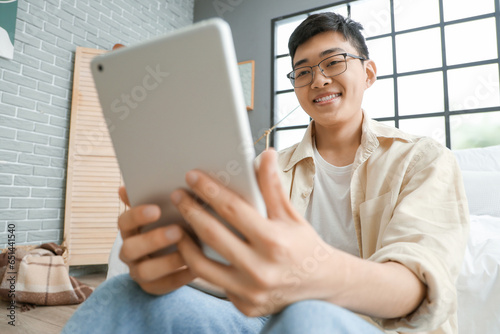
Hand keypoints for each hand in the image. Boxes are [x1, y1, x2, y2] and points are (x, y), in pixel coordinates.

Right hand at [117, 187, 195, 294]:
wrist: (175, 253)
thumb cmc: (172, 222)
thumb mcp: (166, 209)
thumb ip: (155, 196)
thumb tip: (134, 184)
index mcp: (130, 229)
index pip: (124, 221)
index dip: (137, 215)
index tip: (156, 209)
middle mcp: (130, 250)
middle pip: (130, 248)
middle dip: (153, 240)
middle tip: (178, 231)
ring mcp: (139, 271)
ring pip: (144, 271)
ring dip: (166, 261)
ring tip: (188, 252)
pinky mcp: (154, 287)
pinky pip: (164, 285)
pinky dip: (180, 276)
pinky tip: (197, 267)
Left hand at [172, 149, 343, 315]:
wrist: (321, 286)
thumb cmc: (305, 246)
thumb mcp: (292, 216)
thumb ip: (273, 187)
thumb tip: (265, 155)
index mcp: (274, 242)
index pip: (233, 209)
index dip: (210, 190)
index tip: (192, 177)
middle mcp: (261, 269)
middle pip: (212, 234)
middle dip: (190, 211)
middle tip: (178, 195)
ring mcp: (250, 291)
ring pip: (202, 265)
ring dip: (184, 243)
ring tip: (178, 225)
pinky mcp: (244, 305)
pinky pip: (213, 283)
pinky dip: (199, 266)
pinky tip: (193, 250)